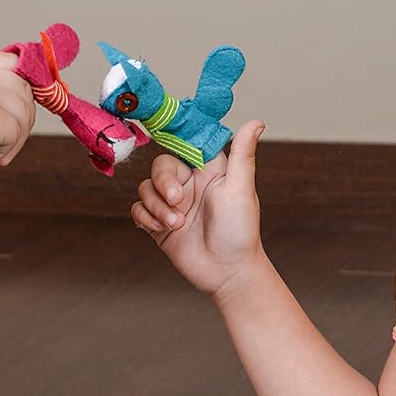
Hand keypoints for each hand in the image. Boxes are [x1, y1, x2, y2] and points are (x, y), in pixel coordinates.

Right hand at [0, 51, 35, 186]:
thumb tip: (23, 98)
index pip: (11, 63)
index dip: (19, 88)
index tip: (16, 111)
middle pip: (23, 88)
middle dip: (20, 118)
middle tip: (2, 141)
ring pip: (24, 112)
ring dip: (13, 138)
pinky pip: (17, 133)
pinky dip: (5, 151)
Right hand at [131, 119, 267, 298]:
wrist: (227, 273)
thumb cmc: (240, 231)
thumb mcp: (241, 189)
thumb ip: (243, 155)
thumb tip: (257, 122)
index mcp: (208, 170)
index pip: (185, 144)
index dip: (174, 139)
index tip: (163, 133)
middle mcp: (188, 183)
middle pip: (160, 166)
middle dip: (163, 183)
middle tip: (178, 201)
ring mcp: (172, 204)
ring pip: (146, 188)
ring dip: (157, 206)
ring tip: (178, 225)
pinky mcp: (158, 223)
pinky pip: (138, 209)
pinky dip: (146, 217)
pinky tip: (162, 229)